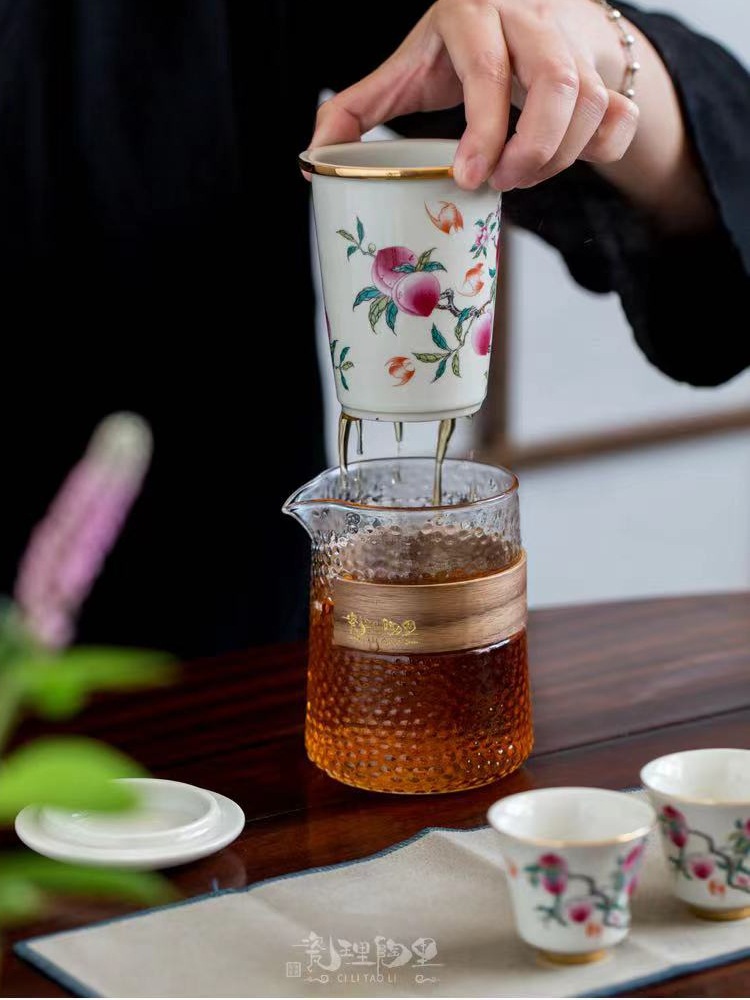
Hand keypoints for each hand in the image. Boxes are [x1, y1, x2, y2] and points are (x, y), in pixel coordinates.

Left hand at [310, 0, 638, 191]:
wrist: (530, 12)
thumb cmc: (456, 50)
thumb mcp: (404, 70)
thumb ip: (356, 109)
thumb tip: (312, 160)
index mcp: (474, 11)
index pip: (487, 70)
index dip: (483, 131)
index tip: (469, 177)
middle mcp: (530, 16)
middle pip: (557, 85)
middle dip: (531, 152)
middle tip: (501, 183)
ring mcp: (573, 40)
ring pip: (592, 103)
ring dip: (560, 158)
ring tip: (521, 176)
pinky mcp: (605, 68)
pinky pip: (621, 115)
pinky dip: (600, 151)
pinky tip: (567, 160)